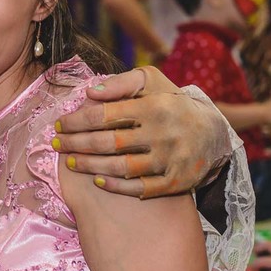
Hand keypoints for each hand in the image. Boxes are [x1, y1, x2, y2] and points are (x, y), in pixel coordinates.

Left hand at [53, 67, 231, 197]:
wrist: (213, 132)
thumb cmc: (171, 103)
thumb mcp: (151, 82)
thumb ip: (120, 83)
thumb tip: (89, 92)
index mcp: (154, 106)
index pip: (105, 115)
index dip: (77, 121)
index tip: (59, 124)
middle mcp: (162, 134)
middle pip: (108, 143)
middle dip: (76, 144)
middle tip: (57, 144)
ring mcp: (170, 160)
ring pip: (121, 167)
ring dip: (90, 166)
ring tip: (71, 162)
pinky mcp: (176, 182)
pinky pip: (141, 188)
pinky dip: (117, 186)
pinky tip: (98, 180)